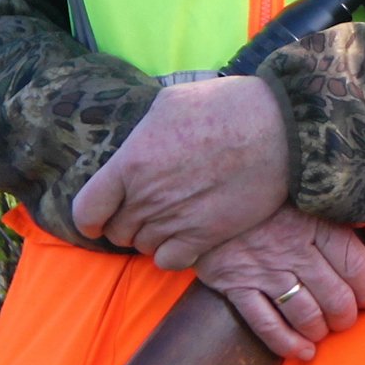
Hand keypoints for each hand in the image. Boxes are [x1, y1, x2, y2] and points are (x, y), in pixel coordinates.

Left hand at [71, 75, 290, 269]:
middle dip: (125, 223)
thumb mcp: (170, 103)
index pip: (86, 211)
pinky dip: (172, 253)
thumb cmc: (226, 107)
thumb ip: (142, 131)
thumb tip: (135, 144)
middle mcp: (147, 197)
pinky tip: (185, 236)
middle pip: (117, 232)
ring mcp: (175, 220)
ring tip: (171, 218)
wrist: (278, 130)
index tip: (98, 219)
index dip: (89, 219)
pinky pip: (169, 261)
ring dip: (151, 236)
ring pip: (143, 247)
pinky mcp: (204, 236)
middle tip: (146, 210)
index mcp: (130, 163)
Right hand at [194, 208, 364, 362]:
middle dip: (346, 316)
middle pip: (335, 296)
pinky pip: (266, 325)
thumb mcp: (304, 196)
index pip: (355, 265)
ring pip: (306, 314)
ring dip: (321, 330)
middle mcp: (293, 250)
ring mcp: (264, 271)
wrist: (208, 196)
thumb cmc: (266, 198)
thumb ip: (335, 214)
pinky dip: (288, 344)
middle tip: (346, 317)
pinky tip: (303, 352)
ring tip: (323, 330)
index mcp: (315, 224)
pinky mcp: (236, 286)